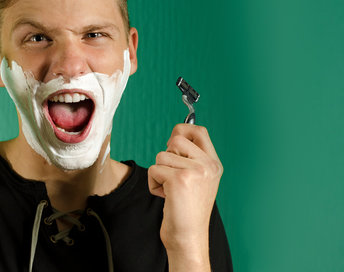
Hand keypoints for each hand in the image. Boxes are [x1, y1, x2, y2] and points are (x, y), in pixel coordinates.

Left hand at [148, 124, 222, 252]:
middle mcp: (208, 165)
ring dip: (159, 172)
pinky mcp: (179, 180)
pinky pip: (154, 169)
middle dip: (167, 155)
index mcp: (214, 164)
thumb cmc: (187, 208)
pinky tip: (165, 197)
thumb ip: (191, 158)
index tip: (173, 142)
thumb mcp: (198, 179)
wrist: (188, 236)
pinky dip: (153, 183)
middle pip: (176, 138)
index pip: (199, 131)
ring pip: (162, 155)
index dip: (183, 130)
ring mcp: (195, 171)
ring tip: (170, 190)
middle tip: (172, 175)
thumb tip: (175, 134)